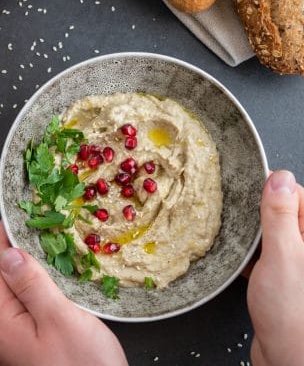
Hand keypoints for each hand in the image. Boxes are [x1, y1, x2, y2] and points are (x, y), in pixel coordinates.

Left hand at [0, 222, 127, 365]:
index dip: (2, 241)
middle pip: (3, 280)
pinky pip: (32, 303)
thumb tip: (8, 255)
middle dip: (15, 250)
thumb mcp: (59, 318)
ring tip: (45, 241)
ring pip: (19, 291)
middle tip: (33, 224)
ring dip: (30, 265)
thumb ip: (32, 285)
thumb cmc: (84, 364)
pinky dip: (40, 282)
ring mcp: (21, 338)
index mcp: (4, 324)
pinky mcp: (37, 340)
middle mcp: (6, 331)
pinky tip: (54, 273)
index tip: (12, 217)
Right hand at [247, 170, 303, 365]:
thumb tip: (278, 177)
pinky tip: (236, 255)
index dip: (270, 188)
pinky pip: (264, 253)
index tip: (244, 187)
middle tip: (233, 210)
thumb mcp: (284, 255)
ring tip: (230, 231)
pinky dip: (249, 251)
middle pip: (281, 212)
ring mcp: (294, 261)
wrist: (289, 359)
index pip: (295, 194)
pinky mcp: (282, 276)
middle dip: (256, 210)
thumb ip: (281, 216)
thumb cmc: (292, 310)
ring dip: (250, 231)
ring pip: (269, 233)